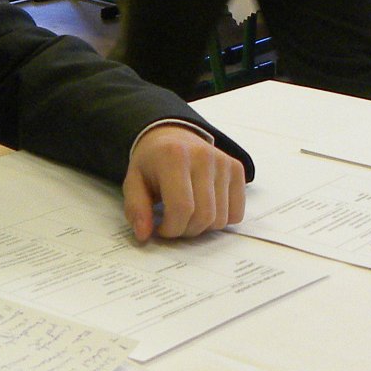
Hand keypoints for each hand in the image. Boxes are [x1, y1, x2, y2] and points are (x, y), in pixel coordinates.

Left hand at [122, 124, 247, 242]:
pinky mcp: (236, 169)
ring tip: (188, 215)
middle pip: (204, 216)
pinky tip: (205, 208)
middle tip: (173, 224)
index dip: (171, 228)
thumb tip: (143, 235)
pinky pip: (236, 213)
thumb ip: (136, 208)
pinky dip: (221, 220)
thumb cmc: (152, 162)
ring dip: (202, 227)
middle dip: (186, 230)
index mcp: (174, 156)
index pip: (182, 208)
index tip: (161, 228)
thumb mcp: (133, 181)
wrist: (172, 136)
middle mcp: (203, 156)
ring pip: (220, 219)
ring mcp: (223, 162)